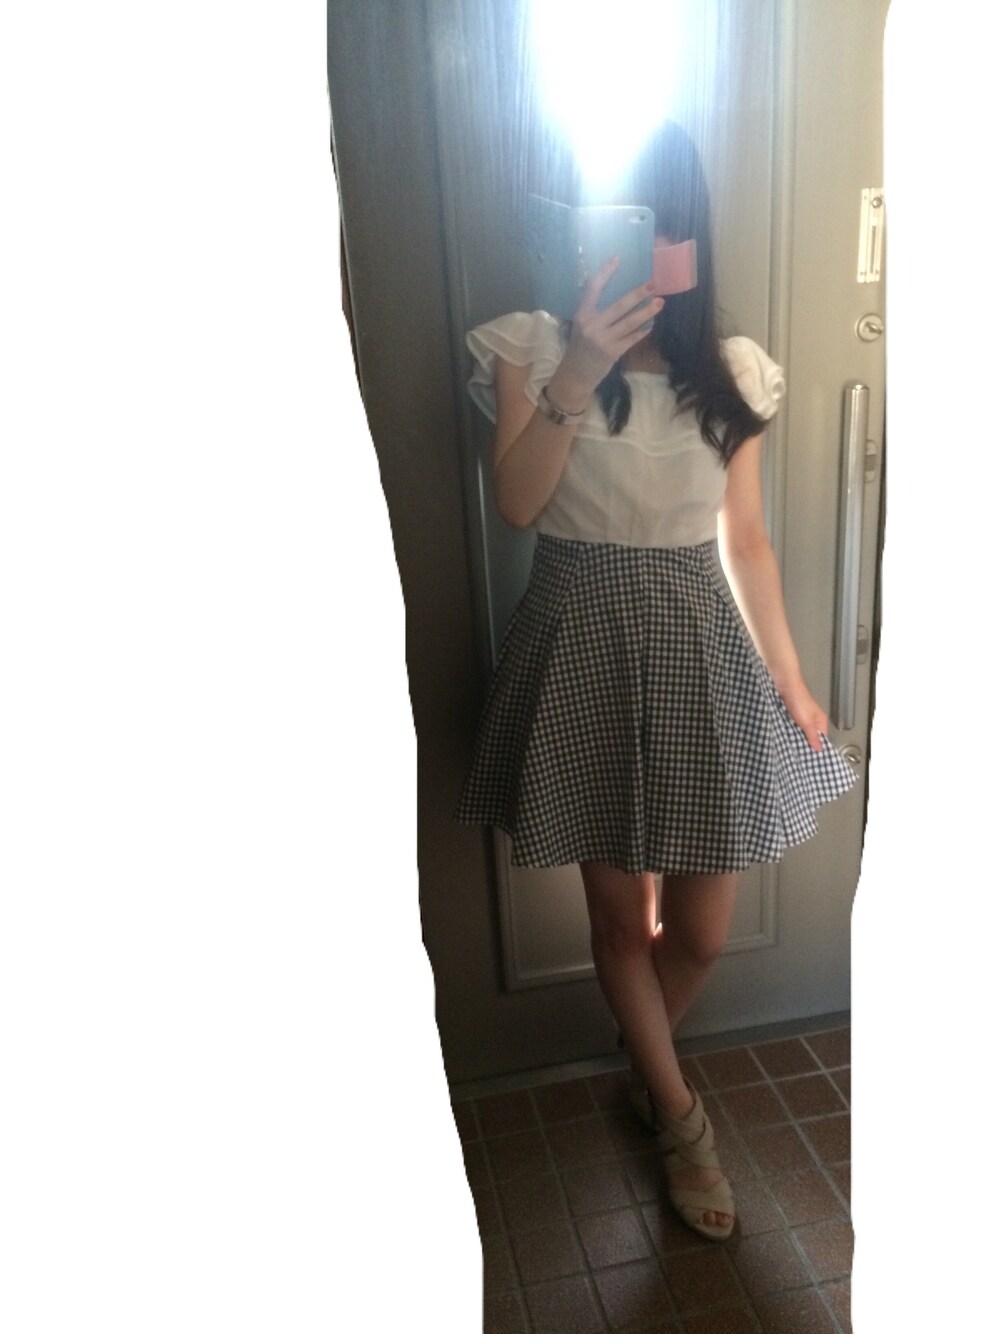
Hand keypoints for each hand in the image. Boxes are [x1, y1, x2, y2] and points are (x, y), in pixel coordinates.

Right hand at [555, 258, 662, 398]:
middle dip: (638, 294)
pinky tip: (651, 324)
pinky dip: (642, 331)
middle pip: (619, 305)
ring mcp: (603, 339)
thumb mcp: (581, 325)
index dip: (605, 272)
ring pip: (629, 322)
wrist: (575, 374)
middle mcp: (592, 325)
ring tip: (660, 302)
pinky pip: (632, 338)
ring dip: (647, 311)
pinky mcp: (612, 352)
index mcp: (582, 314)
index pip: (593, 288)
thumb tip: (618, 293)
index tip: (617, 258)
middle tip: (653, 283)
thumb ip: (594, 311)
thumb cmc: (580, 347)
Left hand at [777, 678, 827, 752]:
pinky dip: (788, 731)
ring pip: (800, 732)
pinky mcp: (791, 714)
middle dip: (805, 744)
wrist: (783, 685)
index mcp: (820, 720)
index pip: (822, 739)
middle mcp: (812, 719)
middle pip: (810, 736)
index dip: (816, 748)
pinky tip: (784, 737)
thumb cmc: (797, 699)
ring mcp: (801, 716)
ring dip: (795, 738)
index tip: (810, 760)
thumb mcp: (807, 722)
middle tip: (799, 757)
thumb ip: (813, 736)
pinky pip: (791, 726)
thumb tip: (819, 749)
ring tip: (791, 749)